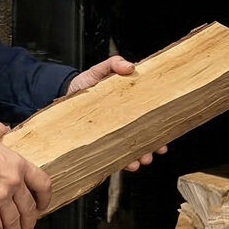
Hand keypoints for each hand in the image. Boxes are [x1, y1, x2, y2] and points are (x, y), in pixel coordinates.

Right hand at [0, 121, 51, 228]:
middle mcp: (13, 182)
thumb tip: (3, 128)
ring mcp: (1, 197)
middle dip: (30, 220)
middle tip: (27, 225)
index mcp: (17, 164)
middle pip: (29, 207)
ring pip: (14, 221)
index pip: (42, 183)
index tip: (42, 204)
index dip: (45, 198)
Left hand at [65, 54, 166, 172]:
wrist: (62, 96)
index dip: (159, 124)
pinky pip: (115, 157)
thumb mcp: (98, 71)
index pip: (148, 115)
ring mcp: (112, 134)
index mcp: (127, 105)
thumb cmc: (82, 85)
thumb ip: (114, 64)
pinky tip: (129, 164)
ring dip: (142, 155)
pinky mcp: (100, 145)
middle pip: (144, 135)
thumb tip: (130, 66)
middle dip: (154, 145)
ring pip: (132, 148)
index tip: (166, 131)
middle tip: (157, 149)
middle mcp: (123, 121)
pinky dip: (124, 163)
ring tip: (143, 159)